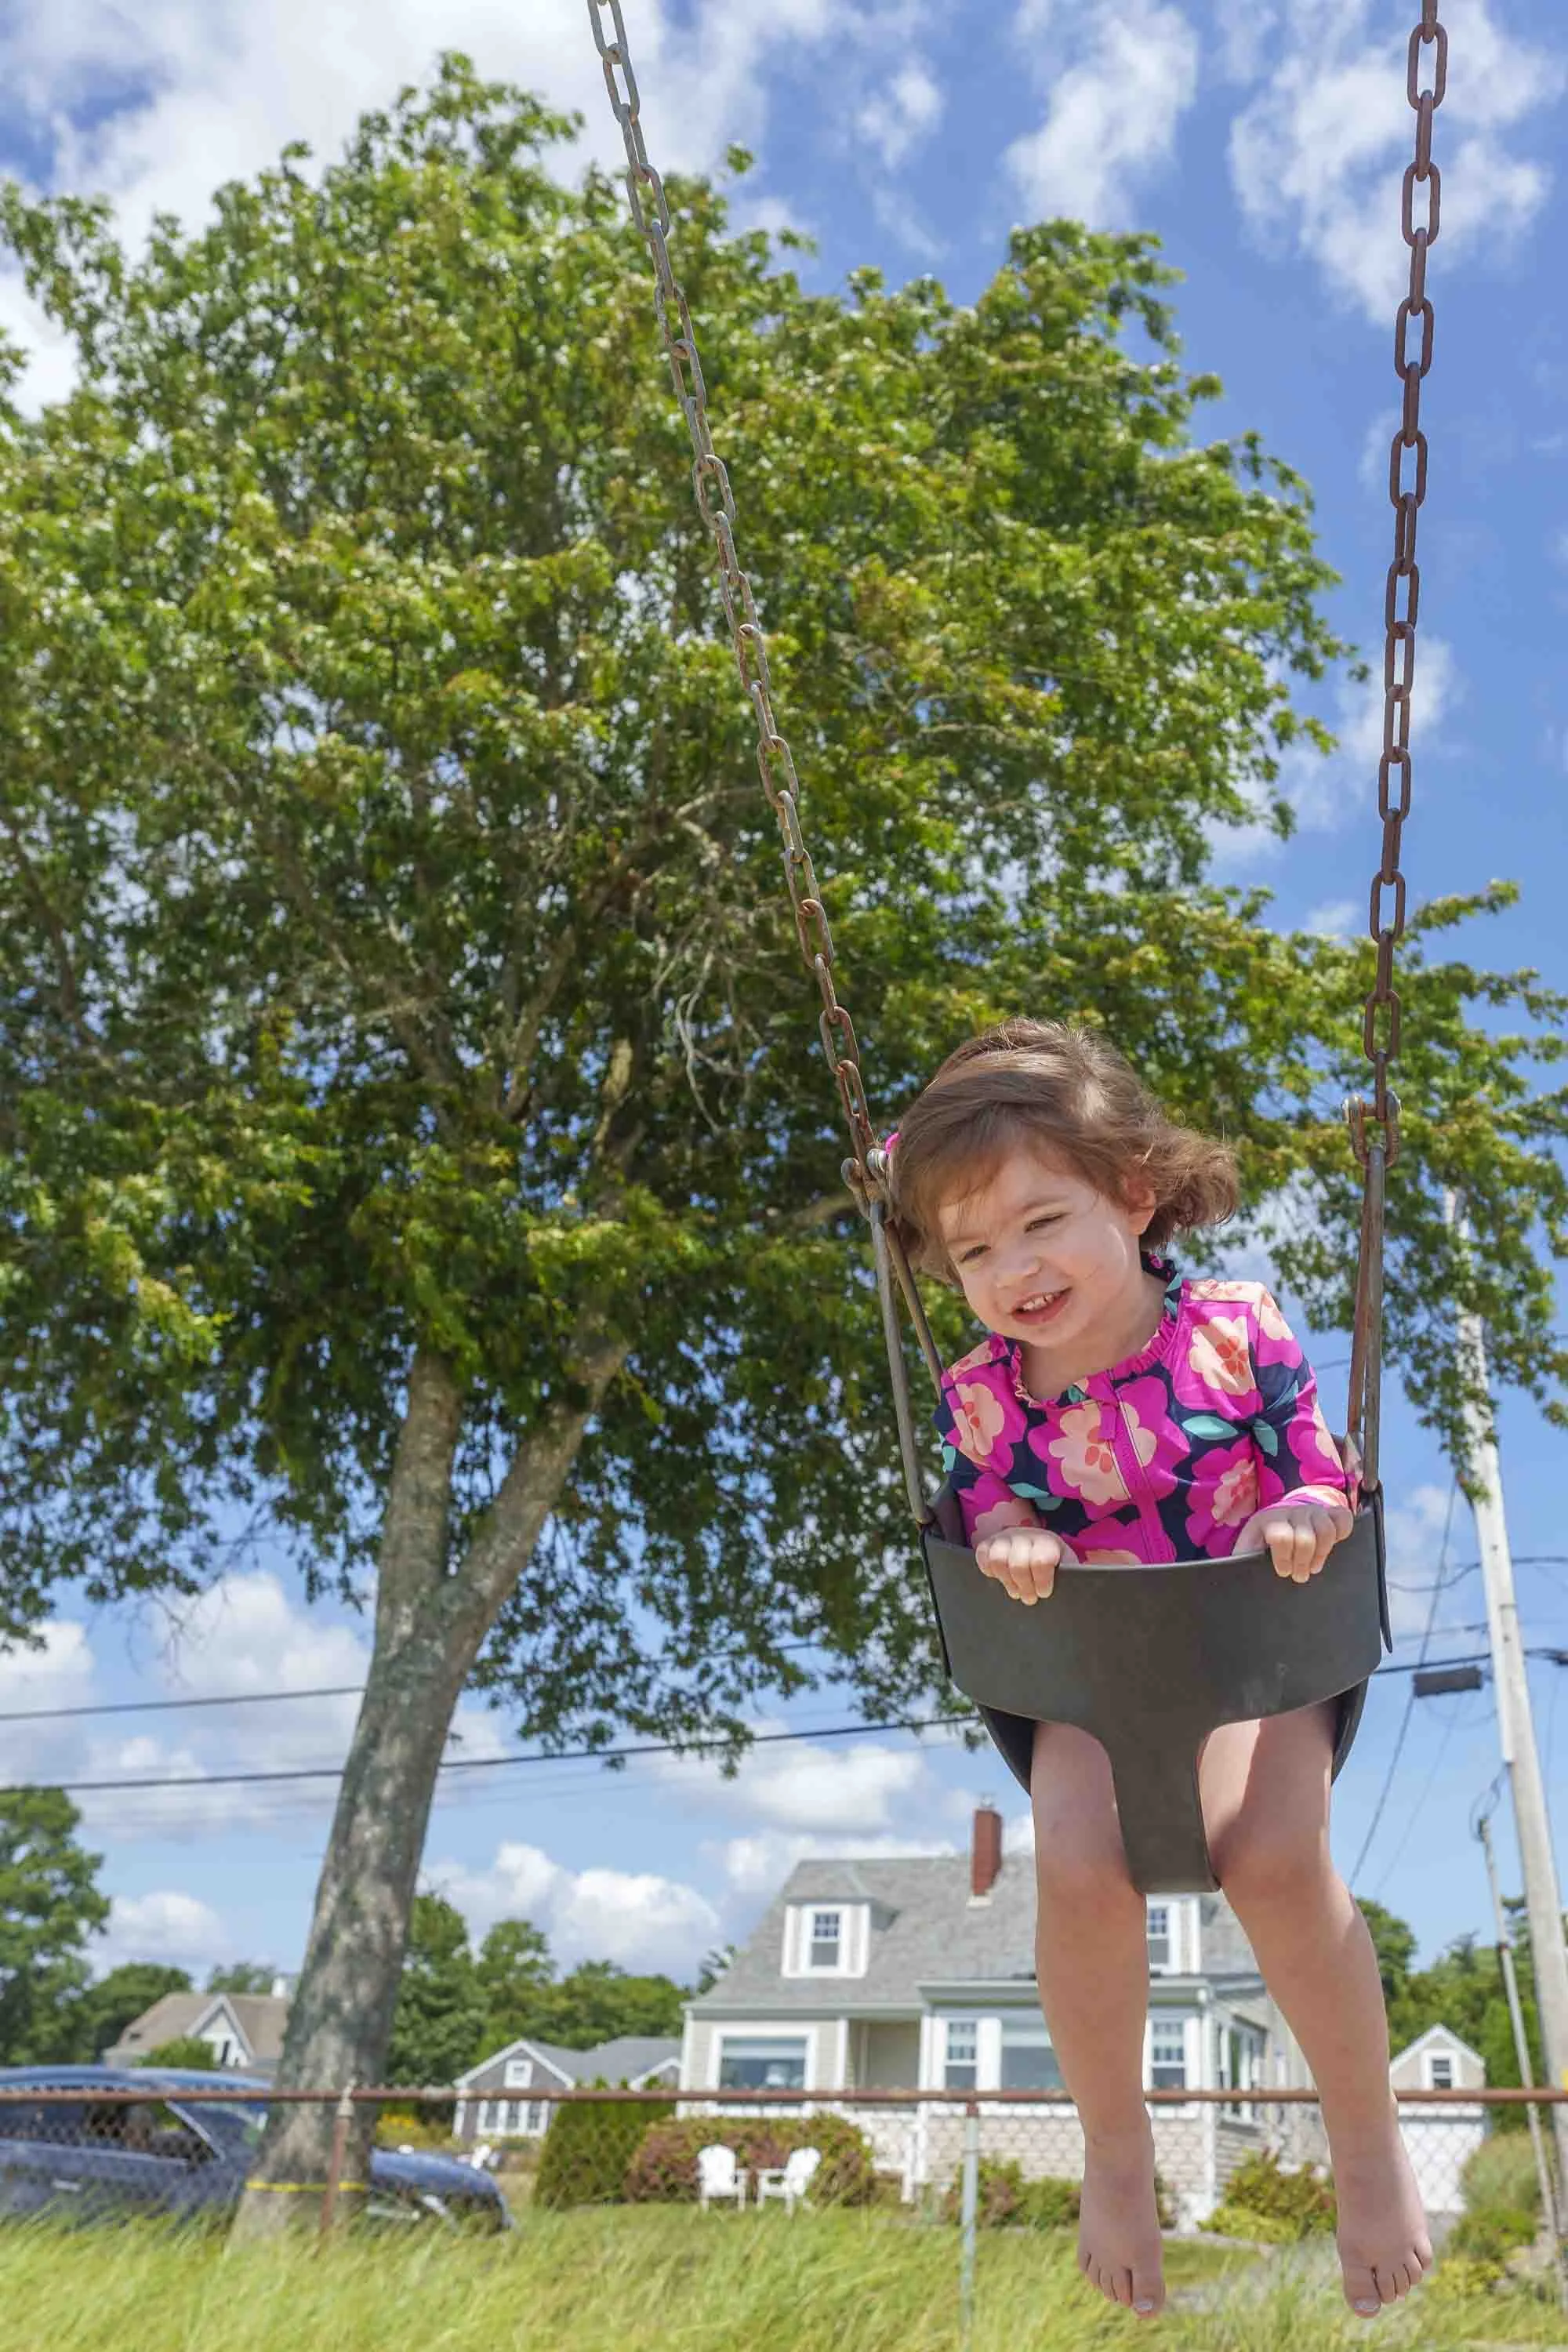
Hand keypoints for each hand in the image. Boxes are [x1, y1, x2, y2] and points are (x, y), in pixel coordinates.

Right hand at [974, 1526, 1077, 1604]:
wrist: (1039, 1549)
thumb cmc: (1055, 1566)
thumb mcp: (1066, 1569)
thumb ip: (1069, 1578)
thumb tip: (1079, 1596)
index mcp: (1049, 1542)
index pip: (1042, 1560)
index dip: (1042, 1581)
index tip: (1044, 1593)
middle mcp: (1026, 1535)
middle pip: (1018, 1563)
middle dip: (1024, 1586)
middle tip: (1029, 1599)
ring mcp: (1005, 1537)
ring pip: (997, 1559)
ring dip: (1006, 1580)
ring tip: (1015, 1591)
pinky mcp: (988, 1542)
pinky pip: (982, 1555)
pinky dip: (988, 1569)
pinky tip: (999, 1578)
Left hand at [1236, 1500, 1354, 1582]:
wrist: (1284, 1518)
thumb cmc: (1264, 1540)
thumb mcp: (1249, 1547)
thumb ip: (1242, 1557)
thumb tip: (1233, 1571)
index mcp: (1268, 1519)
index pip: (1280, 1536)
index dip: (1283, 1558)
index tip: (1283, 1572)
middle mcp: (1292, 1511)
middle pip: (1305, 1538)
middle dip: (1303, 1562)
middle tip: (1300, 1575)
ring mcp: (1313, 1510)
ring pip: (1326, 1530)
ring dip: (1322, 1553)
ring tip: (1314, 1566)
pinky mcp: (1331, 1512)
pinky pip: (1343, 1518)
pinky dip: (1342, 1533)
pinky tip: (1334, 1546)